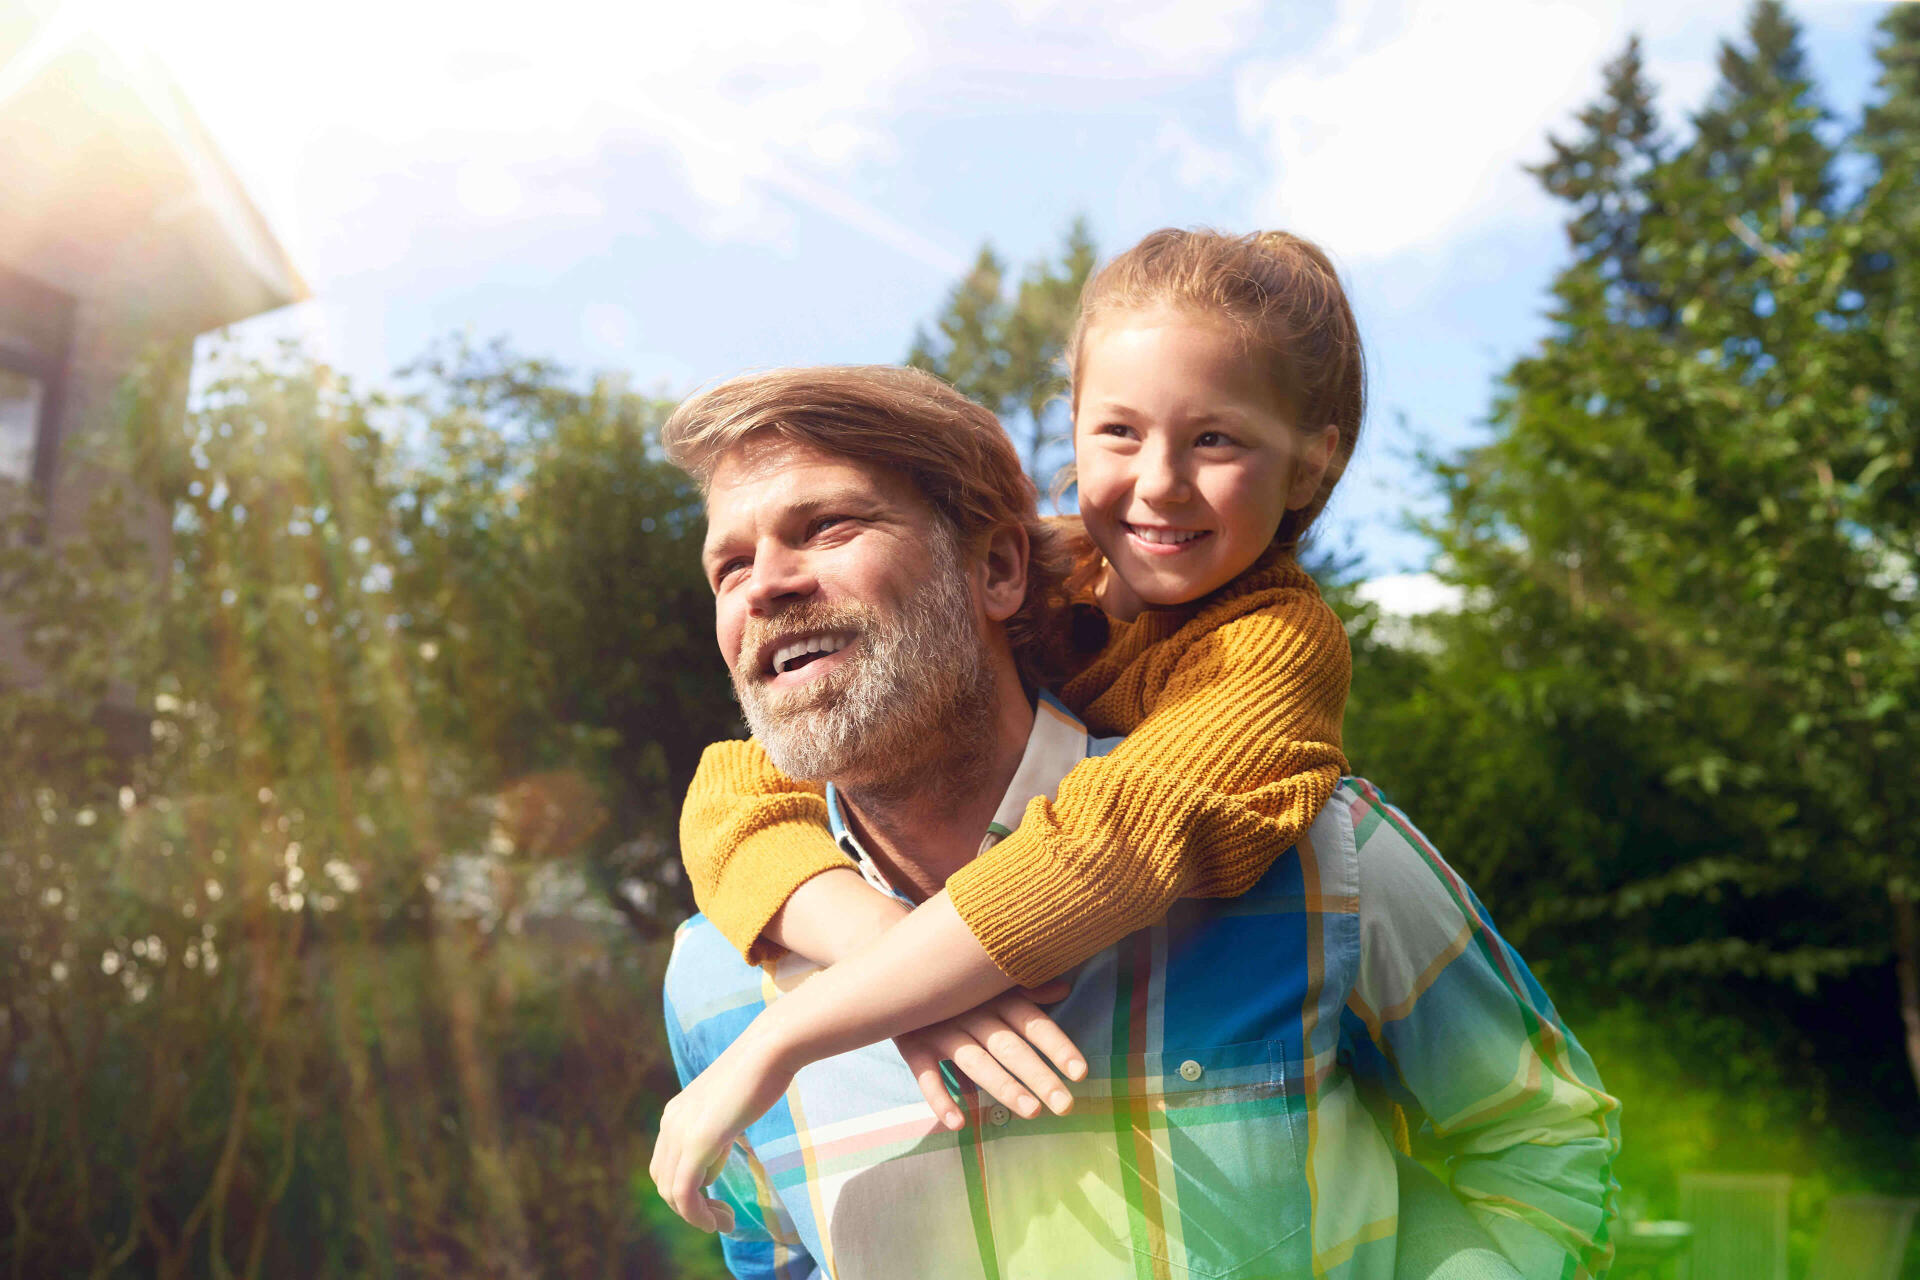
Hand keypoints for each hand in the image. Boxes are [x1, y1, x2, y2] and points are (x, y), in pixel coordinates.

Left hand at [648, 1029, 792, 1233]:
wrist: (769, 1049)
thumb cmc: (760, 1073)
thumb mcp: (729, 1111)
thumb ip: (715, 1137)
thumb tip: (709, 1170)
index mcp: (675, 1114)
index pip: (665, 1167)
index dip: (687, 1192)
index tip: (719, 1202)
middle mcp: (670, 1123)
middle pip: (663, 1183)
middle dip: (690, 1209)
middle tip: (723, 1217)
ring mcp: (681, 1132)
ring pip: (671, 1193)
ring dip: (697, 1216)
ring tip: (724, 1221)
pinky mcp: (698, 1141)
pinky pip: (684, 1193)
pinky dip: (697, 1216)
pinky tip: (717, 1223)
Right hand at [894, 981, 1086, 1129]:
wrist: (891, 968)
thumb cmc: (954, 982)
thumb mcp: (988, 981)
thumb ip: (1027, 988)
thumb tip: (1064, 987)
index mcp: (995, 997)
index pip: (1033, 1023)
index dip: (1057, 1047)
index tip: (1081, 1073)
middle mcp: (971, 1012)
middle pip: (1010, 1047)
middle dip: (1039, 1076)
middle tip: (1065, 1106)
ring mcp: (941, 1029)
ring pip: (976, 1061)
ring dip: (1003, 1086)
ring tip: (1031, 1111)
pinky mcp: (913, 1045)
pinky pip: (926, 1075)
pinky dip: (940, 1098)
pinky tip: (959, 1123)